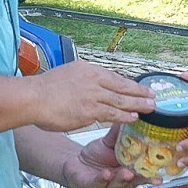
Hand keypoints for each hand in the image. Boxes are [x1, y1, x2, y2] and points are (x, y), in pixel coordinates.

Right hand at [27, 62, 156, 132]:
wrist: (33, 97)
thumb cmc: (44, 89)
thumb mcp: (68, 75)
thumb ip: (83, 81)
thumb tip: (92, 87)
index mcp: (88, 70)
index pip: (114, 77)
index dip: (129, 83)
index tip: (140, 87)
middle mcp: (93, 80)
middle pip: (122, 86)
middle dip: (140, 92)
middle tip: (153, 96)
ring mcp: (93, 95)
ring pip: (121, 100)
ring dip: (137, 104)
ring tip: (150, 108)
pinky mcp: (90, 111)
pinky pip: (112, 113)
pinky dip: (124, 115)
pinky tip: (133, 118)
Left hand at [59, 126, 156, 187]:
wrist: (75, 163)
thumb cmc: (96, 156)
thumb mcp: (110, 143)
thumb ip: (120, 132)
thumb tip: (131, 115)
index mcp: (129, 170)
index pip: (144, 174)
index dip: (153, 175)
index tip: (160, 175)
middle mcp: (120, 181)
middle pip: (133, 182)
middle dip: (139, 178)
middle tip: (143, 172)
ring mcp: (107, 186)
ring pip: (117, 185)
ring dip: (122, 179)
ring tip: (125, 172)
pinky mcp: (92, 186)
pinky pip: (98, 184)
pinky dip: (103, 179)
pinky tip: (105, 174)